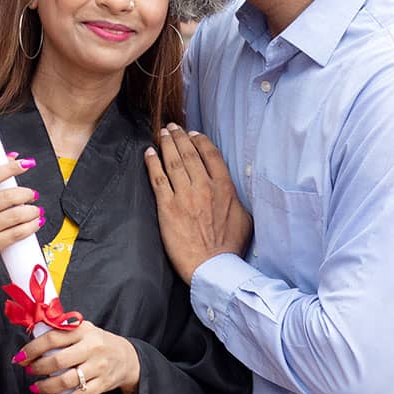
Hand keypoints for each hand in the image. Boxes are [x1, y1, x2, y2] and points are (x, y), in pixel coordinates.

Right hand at [0, 156, 41, 317]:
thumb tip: (12, 156)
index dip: (10, 168)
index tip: (26, 163)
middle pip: (6, 197)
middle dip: (26, 194)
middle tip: (33, 194)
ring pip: (14, 216)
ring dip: (32, 211)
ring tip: (36, 210)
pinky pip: (17, 233)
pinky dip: (31, 226)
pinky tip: (36, 222)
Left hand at [14, 321, 140, 393]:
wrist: (127, 357)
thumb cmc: (97, 342)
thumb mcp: (83, 329)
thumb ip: (62, 331)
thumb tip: (32, 337)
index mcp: (83, 330)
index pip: (52, 338)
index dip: (32, 349)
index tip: (20, 357)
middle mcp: (92, 347)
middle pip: (58, 361)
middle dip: (37, 368)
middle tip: (28, 370)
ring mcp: (98, 367)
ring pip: (67, 381)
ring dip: (46, 386)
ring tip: (35, 387)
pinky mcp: (103, 384)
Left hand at [144, 123, 251, 283]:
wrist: (212, 267)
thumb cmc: (230, 246)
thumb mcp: (245, 218)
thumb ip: (237, 199)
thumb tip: (232, 191)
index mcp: (224, 188)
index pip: (211, 155)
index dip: (200, 141)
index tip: (194, 134)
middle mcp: (204, 187)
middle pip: (189, 154)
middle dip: (180, 137)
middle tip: (173, 127)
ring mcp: (184, 196)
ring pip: (173, 162)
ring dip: (166, 144)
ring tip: (162, 133)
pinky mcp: (167, 207)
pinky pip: (158, 179)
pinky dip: (152, 163)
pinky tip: (149, 153)